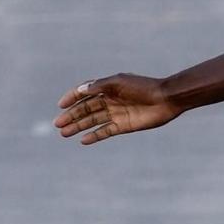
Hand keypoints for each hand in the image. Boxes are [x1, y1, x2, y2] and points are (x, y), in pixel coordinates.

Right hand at [54, 73, 179, 145]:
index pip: (86, 92)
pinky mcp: (123, 125)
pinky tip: (83, 140)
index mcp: (108, 86)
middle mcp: (110, 100)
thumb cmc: (143, 87)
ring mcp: (116, 113)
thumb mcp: (119, 83)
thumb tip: (80, 90)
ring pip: (93, 121)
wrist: (165, 99)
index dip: (72, 98)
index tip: (60, 105)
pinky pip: (105, 131)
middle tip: (58, 124)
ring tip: (64, 133)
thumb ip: (100, 86)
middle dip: (72, 116)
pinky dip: (94, 136)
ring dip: (78, 126)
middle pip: (86, 108)